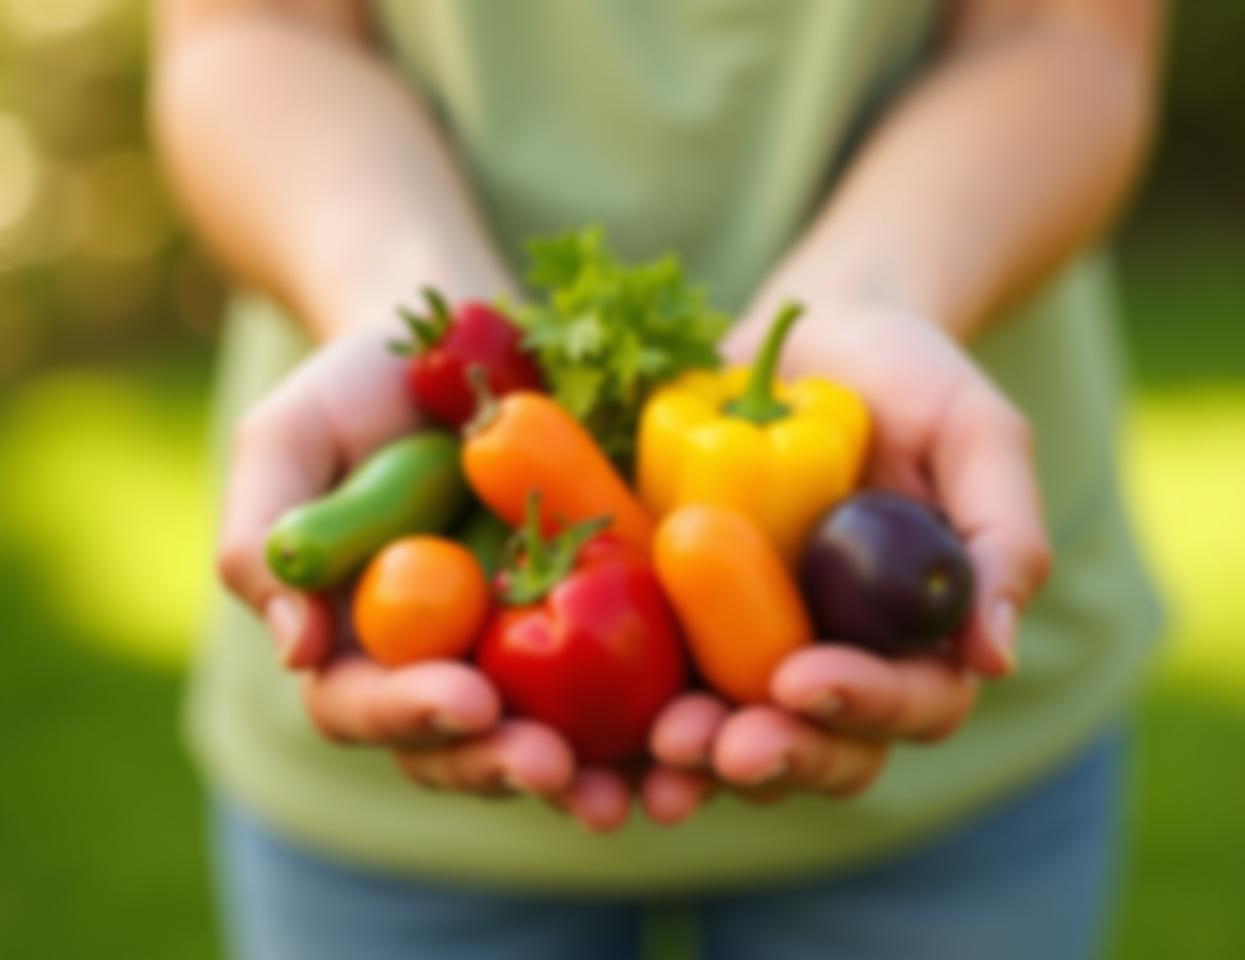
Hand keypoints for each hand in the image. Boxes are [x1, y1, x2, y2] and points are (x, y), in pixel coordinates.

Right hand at [216, 325, 631, 831]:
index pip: (364, 705)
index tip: (466, 699)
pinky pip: (623, 684)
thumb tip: (298, 649)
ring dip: (586, 774)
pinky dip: (652, 718)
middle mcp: (438, 661)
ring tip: (631, 791)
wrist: (454, 339)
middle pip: (459, 745)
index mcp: (356, 639)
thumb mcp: (288, 442)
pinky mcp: (593, 616)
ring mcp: (518, 646)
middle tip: (550, 765)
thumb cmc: (354, 389)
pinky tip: (689, 731)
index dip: (409, 712)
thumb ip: (266, 538)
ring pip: (544, 736)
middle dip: (501, 764)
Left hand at [641, 292, 1050, 823]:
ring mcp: (762, 649)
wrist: (811, 341)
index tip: (799, 679)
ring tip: (663, 748)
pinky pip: (667, 688)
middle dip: (780, 757)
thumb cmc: (909, 379)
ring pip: (743, 739)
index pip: (914, 703)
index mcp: (922, 636)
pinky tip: (611, 731)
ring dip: (705, 762)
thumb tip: (993, 657)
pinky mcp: (691, 625)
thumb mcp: (976, 434)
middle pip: (826, 747)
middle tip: (726, 749)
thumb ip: (1004, 534)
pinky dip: (637, 724)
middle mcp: (843, 659)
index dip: (862, 705)